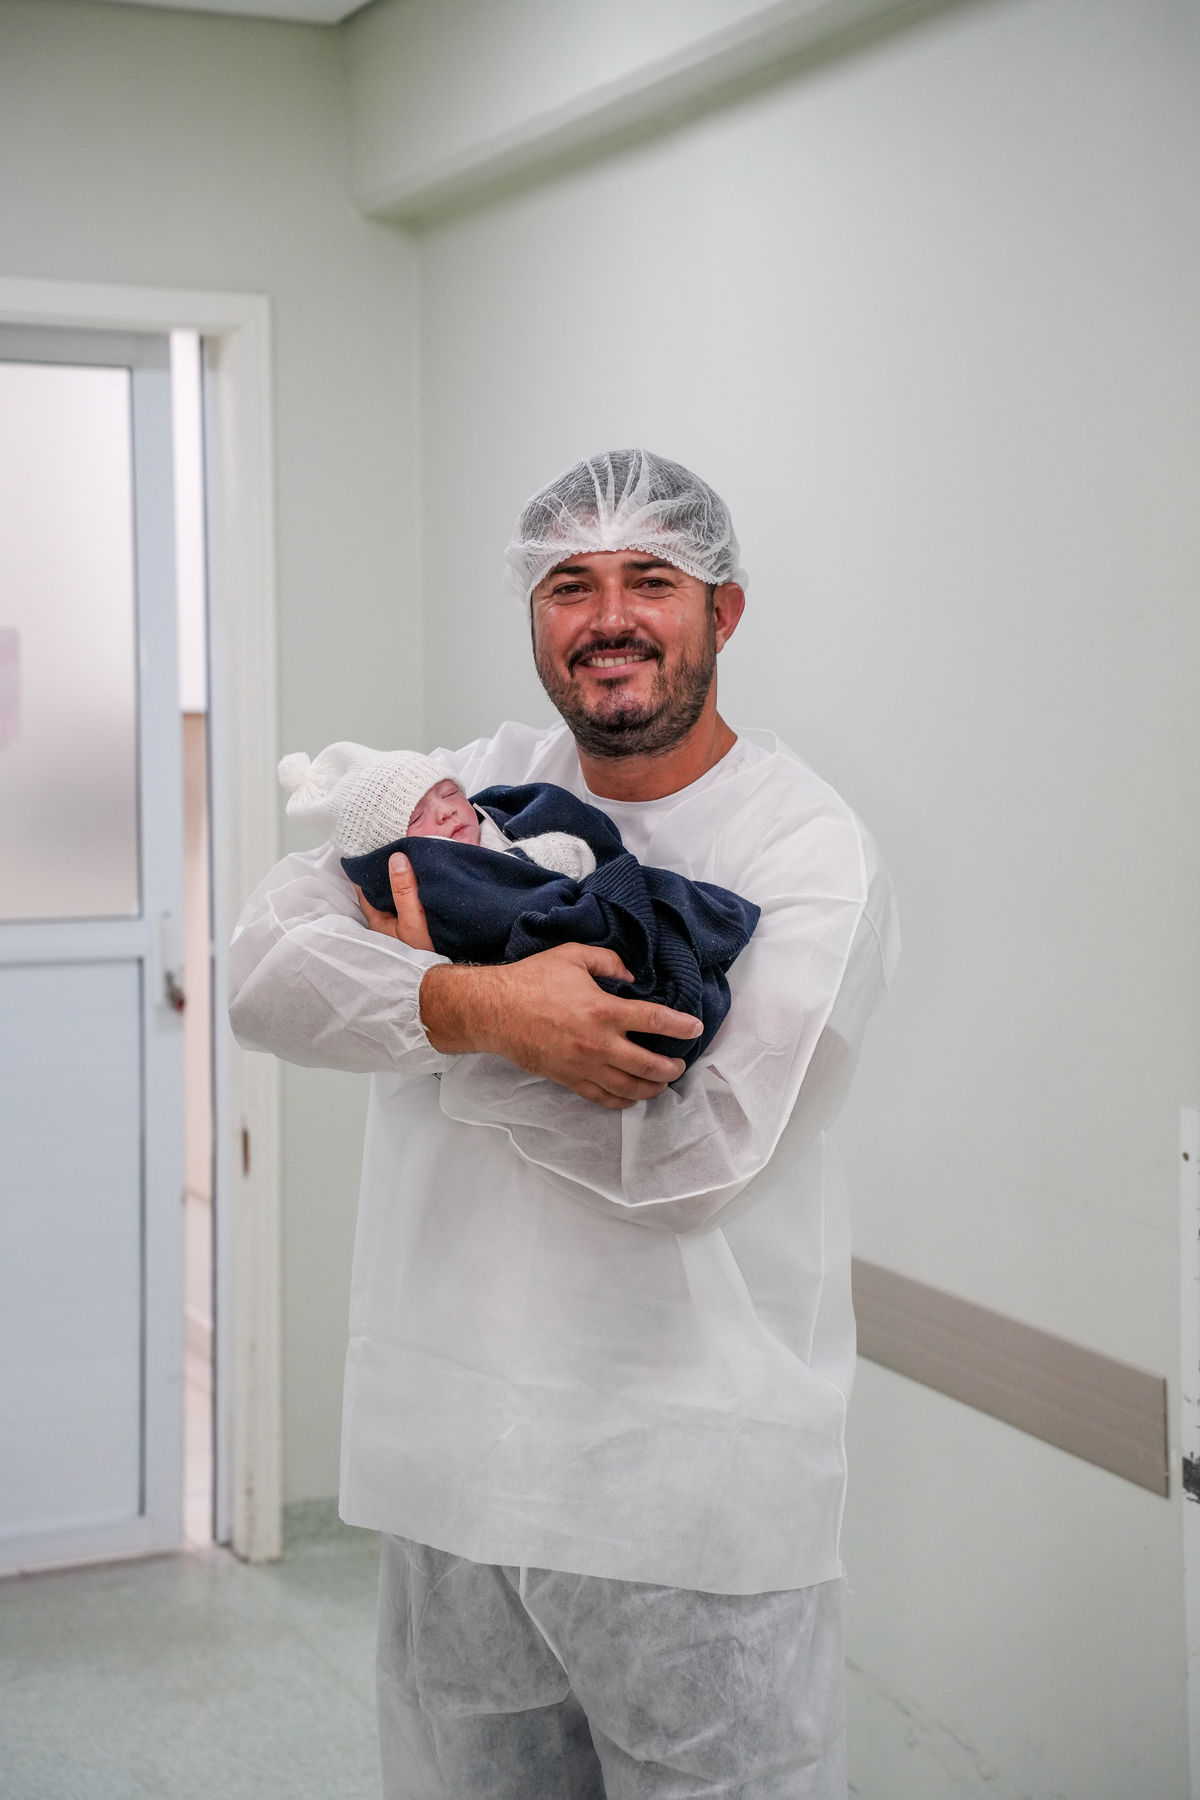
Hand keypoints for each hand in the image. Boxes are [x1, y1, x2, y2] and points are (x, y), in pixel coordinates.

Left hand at [355, 852, 434, 952]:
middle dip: (387, 874)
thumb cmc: (425, 955)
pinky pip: (414, 905)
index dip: (366, 871)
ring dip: (405, 883)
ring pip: (399, 899)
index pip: (365, 891)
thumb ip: (404, 891)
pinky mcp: (419, 931)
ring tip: (413, 861)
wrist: (447, 978)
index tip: (371, 851)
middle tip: (396, 850)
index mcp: (379, 923)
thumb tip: (396, 858)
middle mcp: (389, 926)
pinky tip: (427, 884)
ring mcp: (404, 929)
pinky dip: (417, 893)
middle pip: (383, 893)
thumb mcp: (413, 920)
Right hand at [419, 943, 701, 1109]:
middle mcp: (598, 1043)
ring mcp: (583, 1065)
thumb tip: (632, 976)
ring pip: (629, 1087)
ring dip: (652, 1088)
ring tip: (663, 1083)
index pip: (656, 1021)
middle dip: (671, 1067)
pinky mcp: (568, 1079)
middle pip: (649, 1065)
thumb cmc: (532, 979)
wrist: (494, 1010)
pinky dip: (622, 1100)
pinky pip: (602, 1097)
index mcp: (604, 1010)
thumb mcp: (574, 955)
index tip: (694, 1028)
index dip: (681, 1026)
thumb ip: (609, 961)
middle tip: (680, 1063)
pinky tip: (632, 1097)